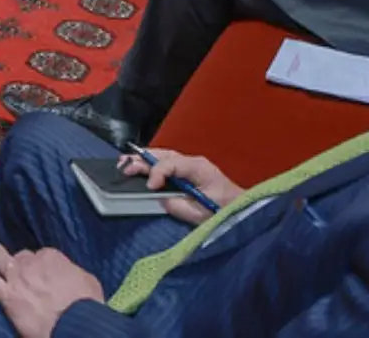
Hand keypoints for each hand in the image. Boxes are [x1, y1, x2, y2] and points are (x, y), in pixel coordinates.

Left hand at [0, 243, 103, 337]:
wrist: (73, 323)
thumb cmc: (86, 304)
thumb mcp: (88, 282)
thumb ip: (73, 275)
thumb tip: (70, 278)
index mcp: (52, 257)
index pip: (43, 256)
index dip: (43, 266)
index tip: (45, 273)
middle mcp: (31, 263)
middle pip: (23, 257)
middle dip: (22, 261)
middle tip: (23, 267)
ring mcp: (17, 278)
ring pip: (3, 262)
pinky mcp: (8, 296)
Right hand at [118, 148, 243, 225]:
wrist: (244, 210)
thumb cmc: (226, 211)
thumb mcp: (203, 214)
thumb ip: (180, 207)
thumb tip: (160, 199)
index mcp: (199, 168)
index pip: (172, 164)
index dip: (157, 173)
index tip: (149, 188)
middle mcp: (193, 162)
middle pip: (164, 155)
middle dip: (142, 160)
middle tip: (124, 166)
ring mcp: (191, 166)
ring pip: (163, 156)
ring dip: (143, 159)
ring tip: (125, 163)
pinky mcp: (189, 173)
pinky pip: (166, 164)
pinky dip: (151, 165)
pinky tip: (139, 167)